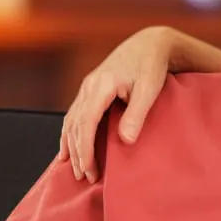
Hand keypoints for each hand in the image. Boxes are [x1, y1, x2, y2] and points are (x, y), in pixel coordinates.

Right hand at [58, 26, 172, 182]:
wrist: (150, 43)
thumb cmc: (152, 65)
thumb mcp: (149, 89)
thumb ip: (137, 114)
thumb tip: (126, 140)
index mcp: (100, 85)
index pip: (85, 123)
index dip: (84, 149)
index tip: (89, 170)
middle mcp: (89, 86)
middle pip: (75, 125)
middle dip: (78, 152)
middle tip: (85, 177)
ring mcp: (88, 87)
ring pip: (71, 120)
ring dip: (71, 145)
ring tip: (74, 168)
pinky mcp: (92, 89)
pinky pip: (75, 114)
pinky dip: (70, 133)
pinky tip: (68, 147)